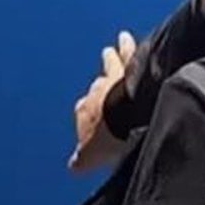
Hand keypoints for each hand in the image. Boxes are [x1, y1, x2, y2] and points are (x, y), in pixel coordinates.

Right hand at [68, 30, 135, 172]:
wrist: (126, 118)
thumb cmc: (109, 138)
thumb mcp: (91, 156)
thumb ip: (83, 160)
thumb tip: (74, 167)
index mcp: (84, 112)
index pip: (84, 112)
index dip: (89, 115)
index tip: (93, 118)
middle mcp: (96, 91)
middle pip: (98, 86)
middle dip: (101, 84)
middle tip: (101, 78)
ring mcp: (114, 78)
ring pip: (110, 65)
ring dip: (110, 57)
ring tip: (111, 48)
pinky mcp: (130, 68)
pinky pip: (128, 54)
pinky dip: (127, 46)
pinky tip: (126, 37)